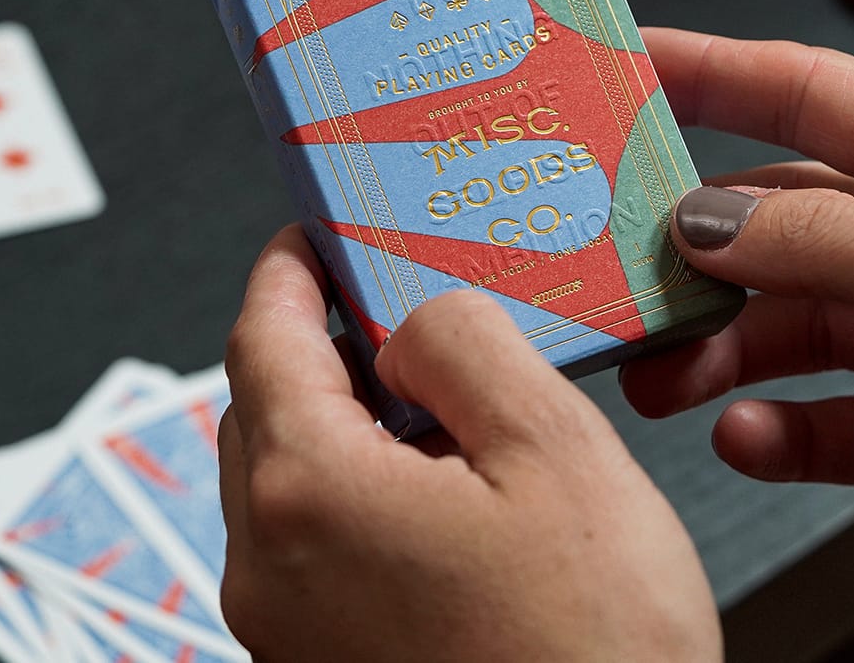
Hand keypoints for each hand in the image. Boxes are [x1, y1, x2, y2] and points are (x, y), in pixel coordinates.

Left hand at [218, 226, 720, 660]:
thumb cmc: (591, 658)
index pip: (262, 337)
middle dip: (319, 338)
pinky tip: (435, 485)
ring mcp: (283, 626)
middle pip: (265, 403)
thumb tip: (417, 317)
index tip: (312, 233)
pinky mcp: (316, 662)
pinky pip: (311, 538)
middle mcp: (269, 565)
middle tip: (390, 298)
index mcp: (308, 494)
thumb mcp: (552, 451)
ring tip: (432, 392)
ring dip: (340, 413)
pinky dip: (353, 484)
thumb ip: (467, 344)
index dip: (290, 269)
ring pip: (287, 473)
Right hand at [621, 29, 853, 604]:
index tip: (627, 63)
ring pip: (804, 328)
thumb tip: (707, 218)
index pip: (811, 93)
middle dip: (701, 252)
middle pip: (789, 223)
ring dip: (727, 355)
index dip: (711, 71)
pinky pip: (846, 421)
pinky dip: (788, 433)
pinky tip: (751, 439)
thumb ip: (824, 238)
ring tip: (667, 381)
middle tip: (624, 277)